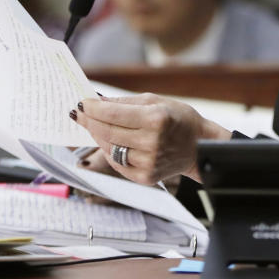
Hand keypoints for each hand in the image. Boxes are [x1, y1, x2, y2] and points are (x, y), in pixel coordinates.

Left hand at [72, 93, 230, 184]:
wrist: (200, 146)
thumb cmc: (178, 118)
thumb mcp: (154, 101)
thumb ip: (124, 102)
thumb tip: (95, 101)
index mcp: (156, 119)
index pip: (113, 114)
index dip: (92, 108)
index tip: (81, 103)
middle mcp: (152, 142)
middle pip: (107, 132)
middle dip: (89, 121)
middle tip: (79, 113)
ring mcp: (148, 162)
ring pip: (109, 149)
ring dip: (97, 136)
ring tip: (94, 126)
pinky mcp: (145, 177)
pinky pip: (117, 164)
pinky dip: (110, 151)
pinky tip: (110, 142)